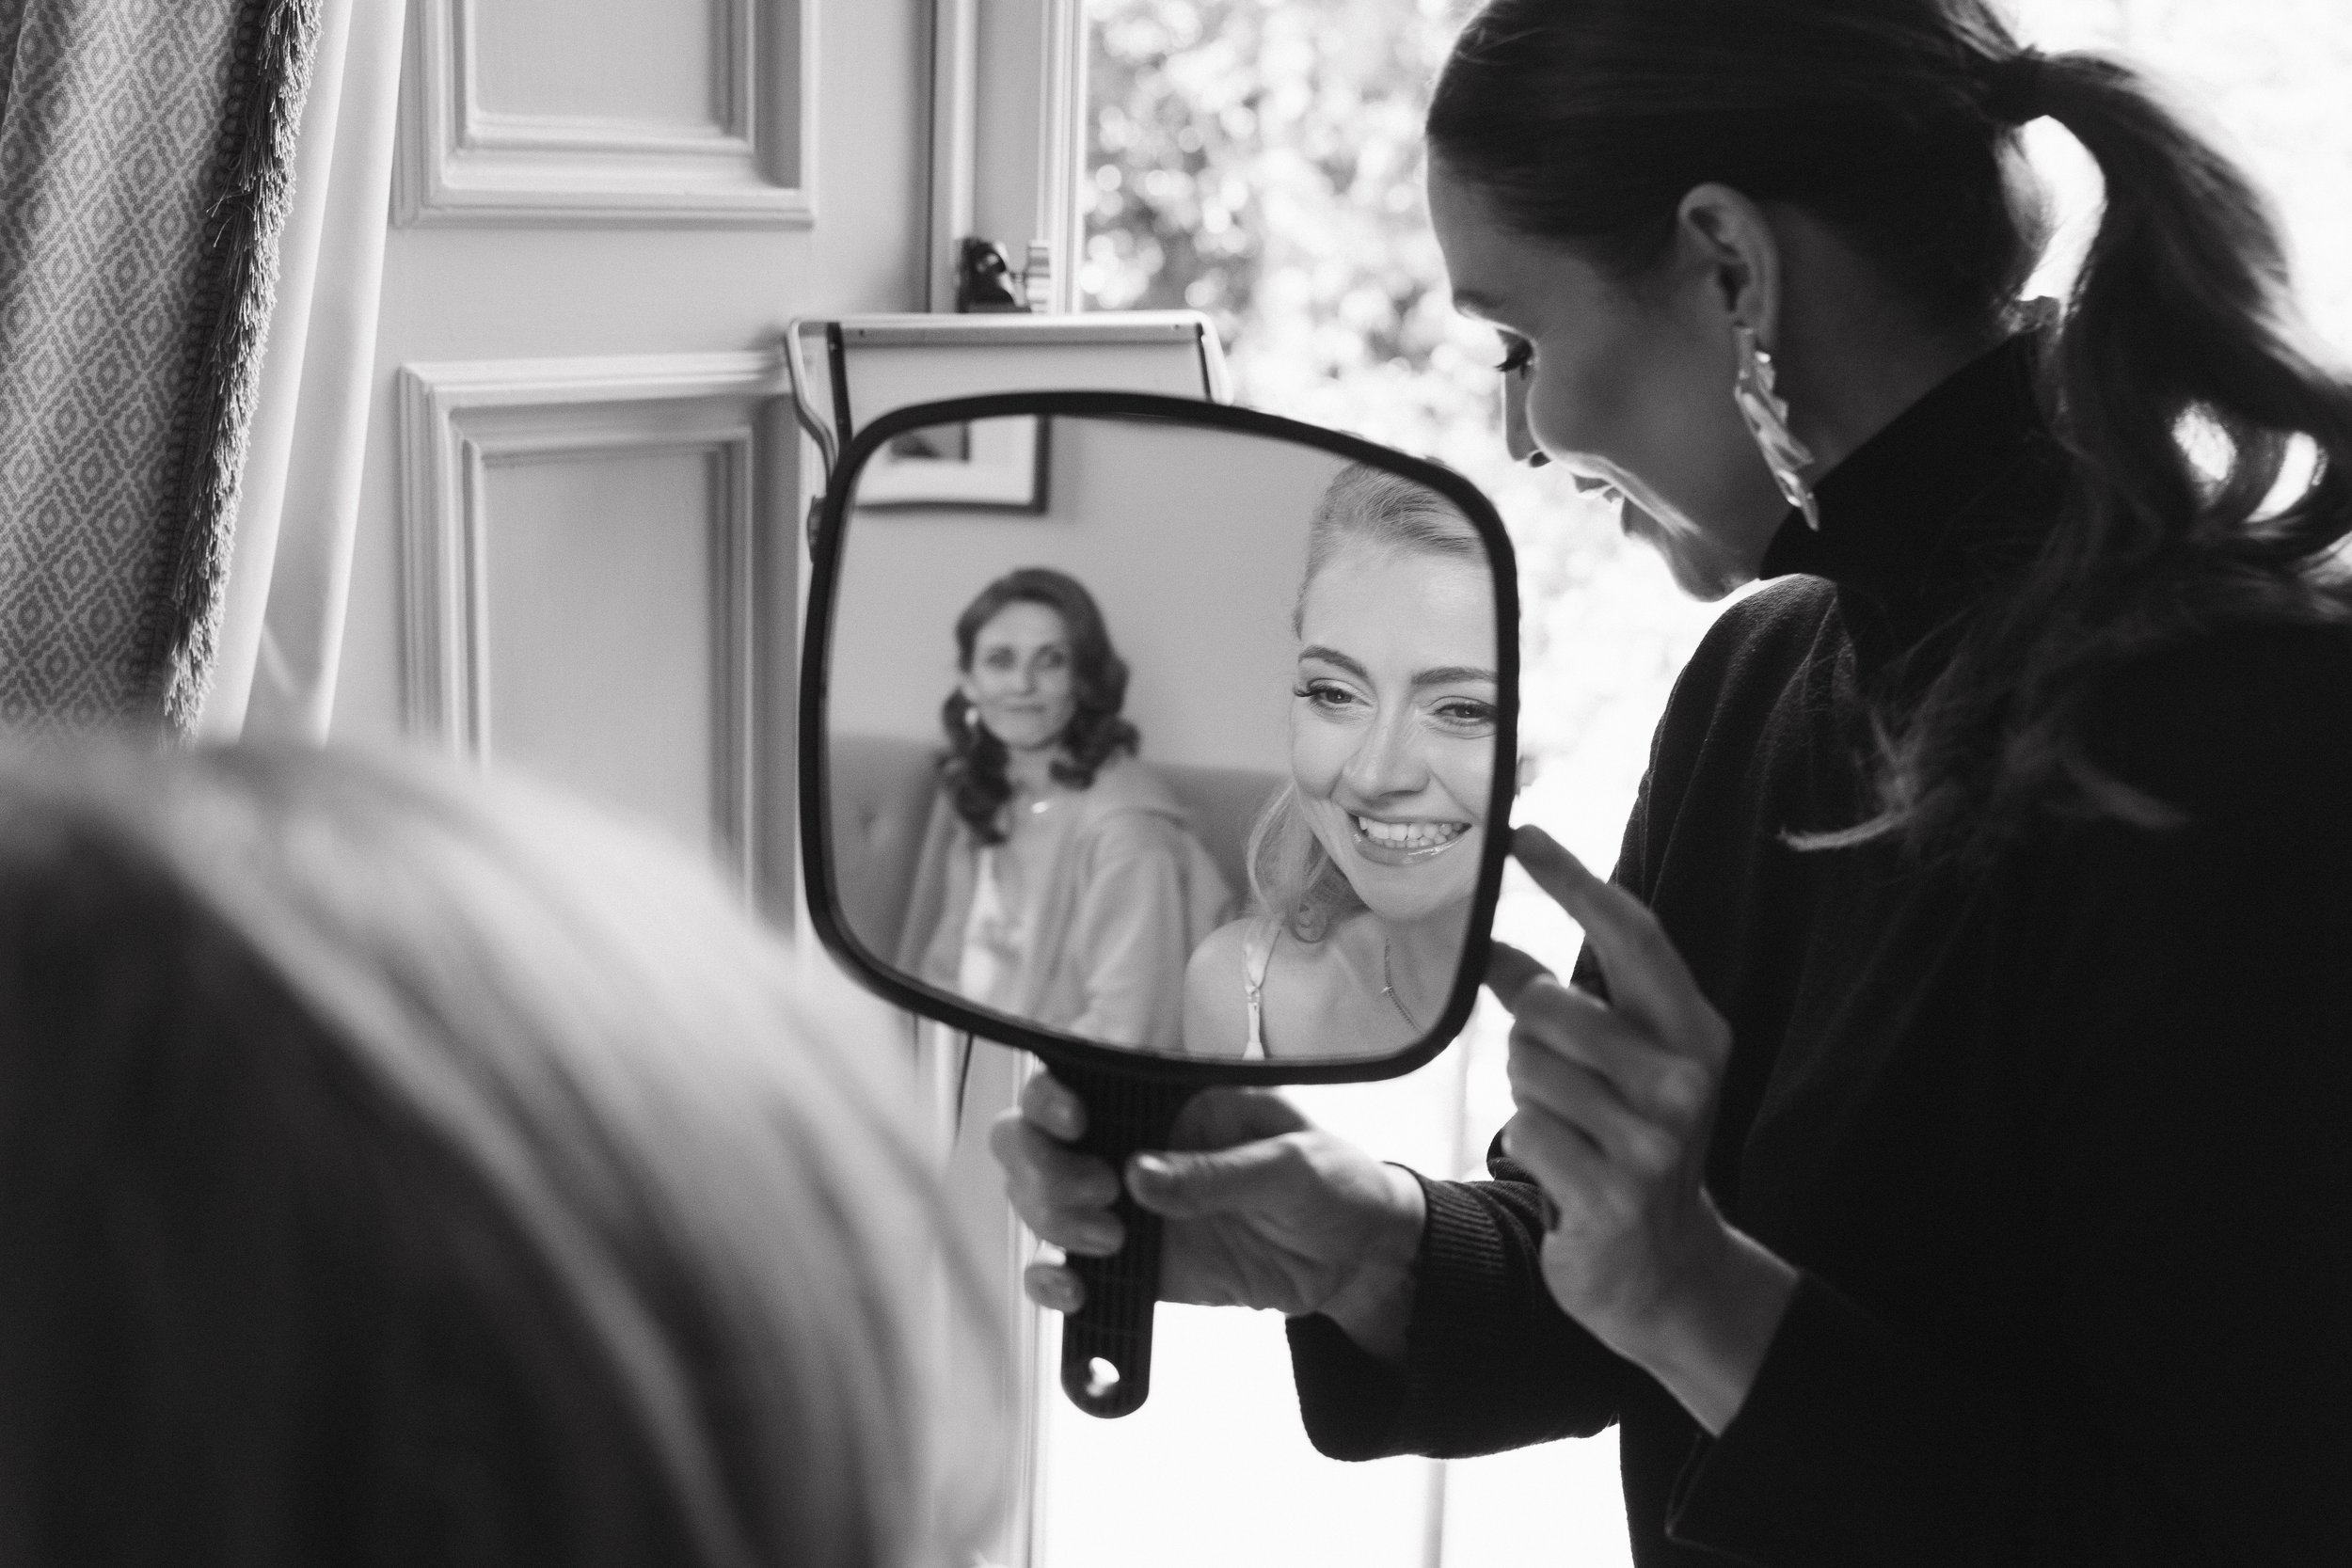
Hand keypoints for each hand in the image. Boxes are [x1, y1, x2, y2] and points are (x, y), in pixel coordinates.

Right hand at [989, 1076, 1426, 1361]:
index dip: (1051, 1096)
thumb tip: (1139, 1178)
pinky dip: (1051, 1281)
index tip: (1074, 1122)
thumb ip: (1218, 1173)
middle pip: (1033, 1141)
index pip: (1081, 1081)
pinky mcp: (1134, 1262)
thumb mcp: (1290, 1165)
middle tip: (1099, 1196)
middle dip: (1043, 1168)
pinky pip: (1068, 1267)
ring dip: (1051, 1221)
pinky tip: (1073, 1292)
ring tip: (1110, 1242)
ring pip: (1040, 1202)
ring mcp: (1125, 1205)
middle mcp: (1131, 1143)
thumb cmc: (1332, 1181)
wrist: (1357, 1257)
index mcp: (1167, 1099)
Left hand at [1490, 824, 1795, 1432]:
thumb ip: (1564, 1003)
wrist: (1666, 1271)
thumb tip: (1488, 942)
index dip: (1573, 879)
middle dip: (1530, 1041)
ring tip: (1571, 1134)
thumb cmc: (1628, 1145)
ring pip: (1529, 1070)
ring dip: (1528, 1100)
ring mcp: (1655, 1138)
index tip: (1520, 834)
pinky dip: (1526, 1150)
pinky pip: (1523, 1133)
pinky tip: (1565, 1176)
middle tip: (1562, 1088)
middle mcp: (1687, 1075)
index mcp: (1695, 1029)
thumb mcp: (1617, 1067)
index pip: (1631, 933)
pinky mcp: (1614, 1192)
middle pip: (1550, 1006)